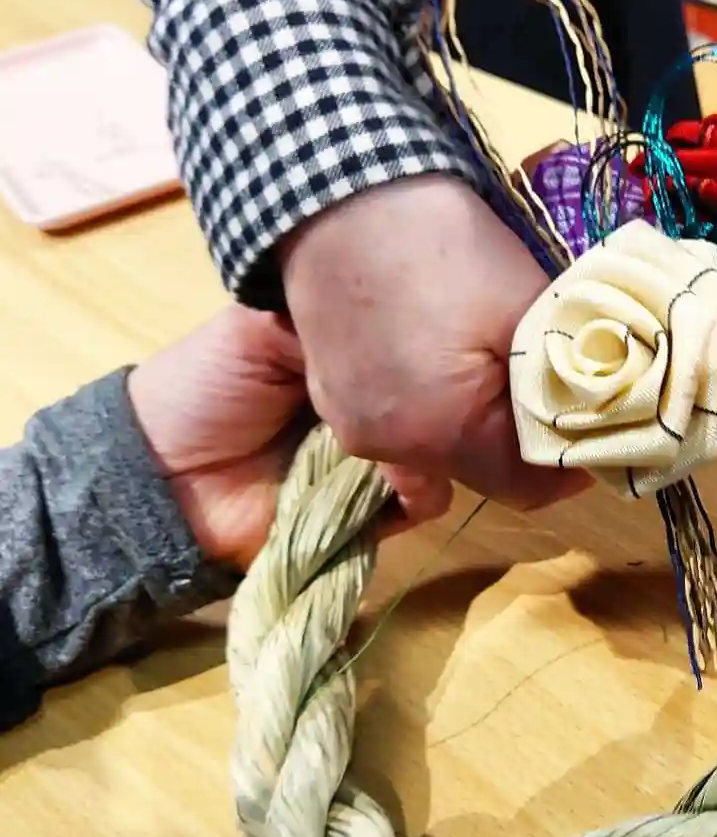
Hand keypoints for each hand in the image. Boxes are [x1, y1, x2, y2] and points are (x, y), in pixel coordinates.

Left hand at [127, 308, 451, 567]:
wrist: (161, 481)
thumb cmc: (201, 391)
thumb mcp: (257, 331)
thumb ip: (328, 325)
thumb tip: (400, 340)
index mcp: (343, 357)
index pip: (404, 341)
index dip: (423, 339)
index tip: (435, 336)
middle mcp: (367, 404)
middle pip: (428, 394)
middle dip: (433, 394)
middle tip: (422, 392)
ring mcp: (375, 458)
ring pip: (434, 445)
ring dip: (427, 444)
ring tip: (405, 441)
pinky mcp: (372, 511)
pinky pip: (423, 500)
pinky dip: (419, 490)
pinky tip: (400, 478)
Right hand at [280, 175, 586, 507]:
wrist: (339, 190)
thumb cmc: (443, 246)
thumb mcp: (526, 312)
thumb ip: (565, 384)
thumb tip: (598, 426)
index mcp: (437, 434)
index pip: (528, 489)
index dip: (574, 463)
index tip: (605, 426)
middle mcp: (384, 445)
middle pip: (481, 468)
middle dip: (527, 435)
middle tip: (560, 381)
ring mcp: (350, 419)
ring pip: (442, 442)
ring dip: (481, 413)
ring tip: (503, 355)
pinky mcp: (333, 390)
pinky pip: (403, 415)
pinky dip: (438, 396)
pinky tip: (450, 347)